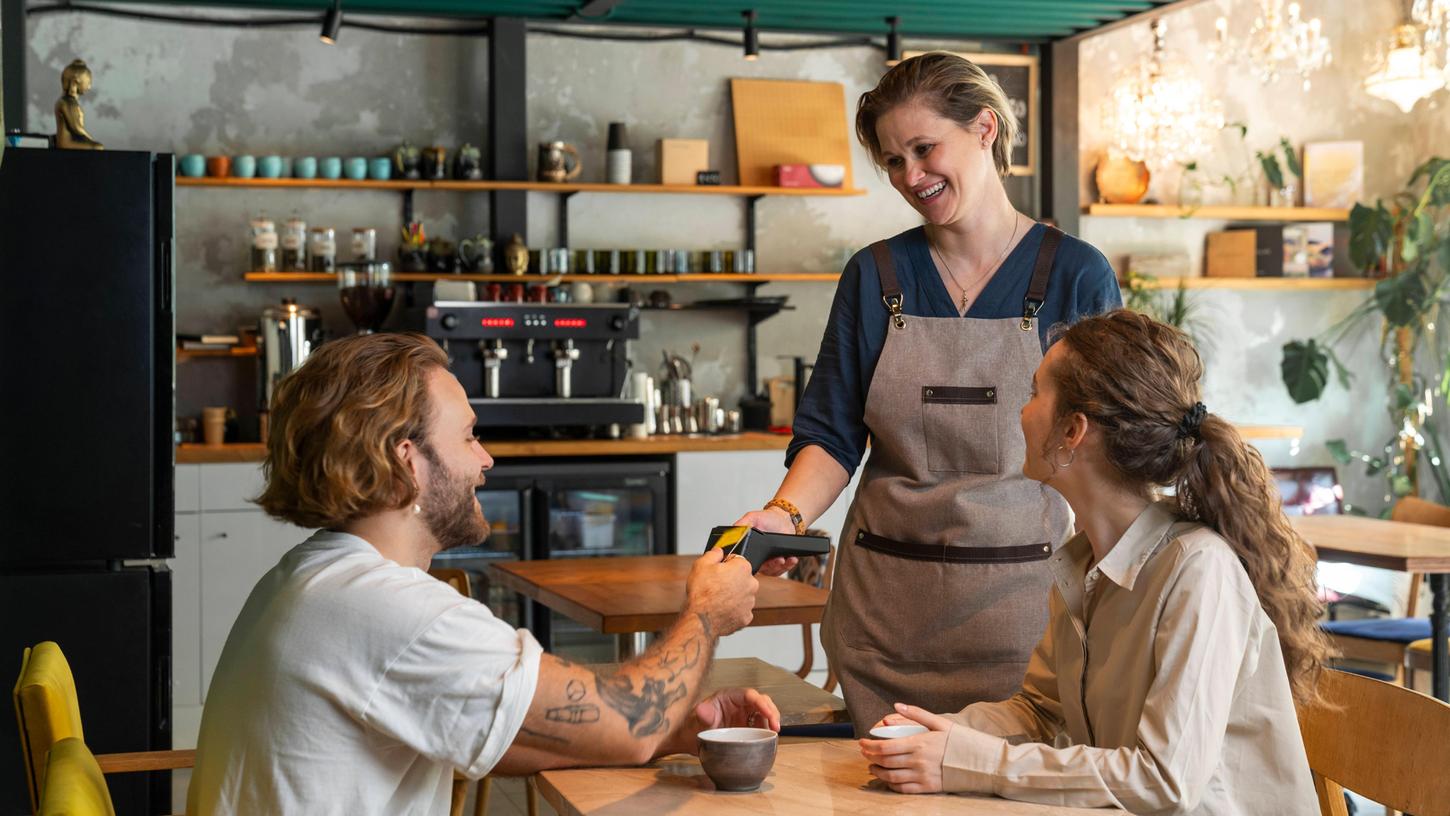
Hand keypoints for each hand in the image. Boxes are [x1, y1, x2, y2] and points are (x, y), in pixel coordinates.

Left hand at [656, 688, 780, 756]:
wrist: (686, 738)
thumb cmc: (690, 726)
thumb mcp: (696, 720)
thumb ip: (702, 714)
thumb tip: (702, 709)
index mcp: (728, 696)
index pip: (750, 695)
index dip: (762, 704)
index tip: (770, 716)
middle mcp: (737, 703)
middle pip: (761, 701)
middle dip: (771, 711)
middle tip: (776, 728)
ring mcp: (742, 714)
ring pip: (763, 712)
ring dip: (771, 720)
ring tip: (774, 733)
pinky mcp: (744, 726)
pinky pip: (759, 724)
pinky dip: (766, 729)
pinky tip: (768, 738)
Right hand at [684, 547, 757, 635]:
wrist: (702, 620)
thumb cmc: (702, 593)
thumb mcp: (701, 564)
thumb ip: (713, 553)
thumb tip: (719, 551)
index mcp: (743, 568)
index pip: (736, 560)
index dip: (725, 564)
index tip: (718, 570)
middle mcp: (751, 584)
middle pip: (741, 578)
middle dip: (730, 580)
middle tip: (715, 586)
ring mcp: (750, 602)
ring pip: (741, 594)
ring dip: (732, 595)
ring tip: (716, 599)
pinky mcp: (746, 616)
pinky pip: (740, 610)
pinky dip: (733, 610)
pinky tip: (721, 609)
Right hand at [730, 509, 798, 576]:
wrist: (783, 520)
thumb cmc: (767, 519)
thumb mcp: (752, 518)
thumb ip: (742, 523)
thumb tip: (733, 531)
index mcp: (748, 550)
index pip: (747, 563)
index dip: (753, 565)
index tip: (762, 561)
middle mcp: (757, 559)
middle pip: (761, 570)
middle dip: (771, 566)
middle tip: (777, 560)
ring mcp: (768, 562)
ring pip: (772, 571)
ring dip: (780, 566)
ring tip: (784, 559)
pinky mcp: (779, 563)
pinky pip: (783, 570)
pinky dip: (788, 565)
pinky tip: (791, 559)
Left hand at [858, 703, 952, 794]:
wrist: (980, 762)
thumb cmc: (960, 740)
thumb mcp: (940, 722)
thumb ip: (916, 714)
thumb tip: (896, 706)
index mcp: (919, 743)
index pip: (885, 747)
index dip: (869, 745)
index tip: (861, 742)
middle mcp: (918, 761)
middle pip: (885, 762)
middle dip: (870, 757)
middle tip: (864, 753)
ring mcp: (922, 776)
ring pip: (891, 776)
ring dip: (877, 772)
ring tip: (872, 766)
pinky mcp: (928, 788)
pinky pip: (903, 789)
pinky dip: (891, 784)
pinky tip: (887, 778)